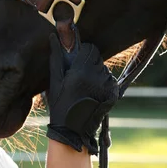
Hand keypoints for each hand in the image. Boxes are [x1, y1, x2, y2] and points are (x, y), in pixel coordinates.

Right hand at [46, 33, 118, 154]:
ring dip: (96, 74)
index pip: (91, 48)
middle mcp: (97, 76)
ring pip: (104, 69)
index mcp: (81, 71)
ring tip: (85, 88)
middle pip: (98, 58)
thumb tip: (52, 36)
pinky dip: (103, 84)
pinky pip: (110, 81)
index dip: (84, 52)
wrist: (73, 131)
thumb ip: (56, 57)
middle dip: (90, 63)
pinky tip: (93, 94)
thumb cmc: (60, 105)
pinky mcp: (114, 93)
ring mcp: (107, 85)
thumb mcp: (55, 81)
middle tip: (79, 77)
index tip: (77, 62)